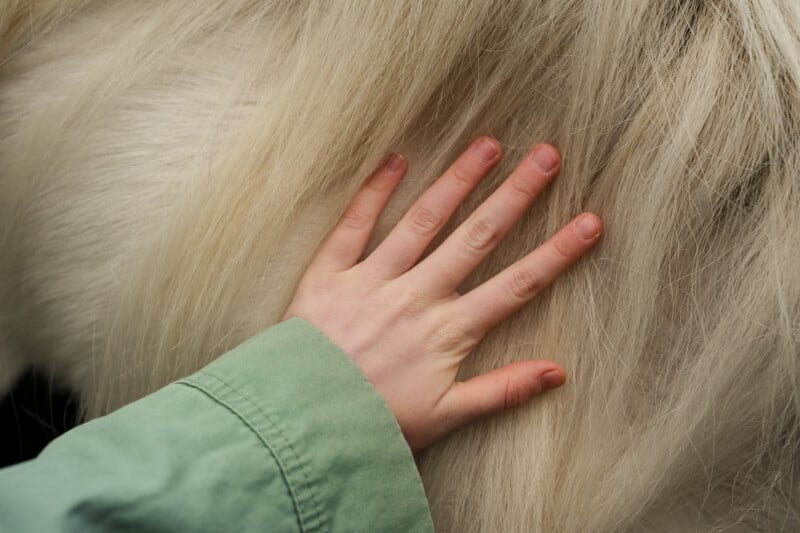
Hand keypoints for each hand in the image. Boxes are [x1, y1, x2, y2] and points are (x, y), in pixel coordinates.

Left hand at [283, 137, 602, 450]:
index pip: (516, 285)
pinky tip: (396, 160)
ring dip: (457, 181)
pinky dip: (374, 192)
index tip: (590, 221)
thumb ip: (501, 391)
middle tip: (547, 155)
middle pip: (476, 237)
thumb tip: (558, 372)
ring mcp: (373, 280)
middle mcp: (417, 296)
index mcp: (448, 331)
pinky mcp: (330, 274)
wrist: (301, 423)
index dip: (557, 253)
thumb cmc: (374, 422)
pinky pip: (354, 226)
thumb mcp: (444, 417)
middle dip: (516, 195)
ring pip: (423, 221)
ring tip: (487, 145)